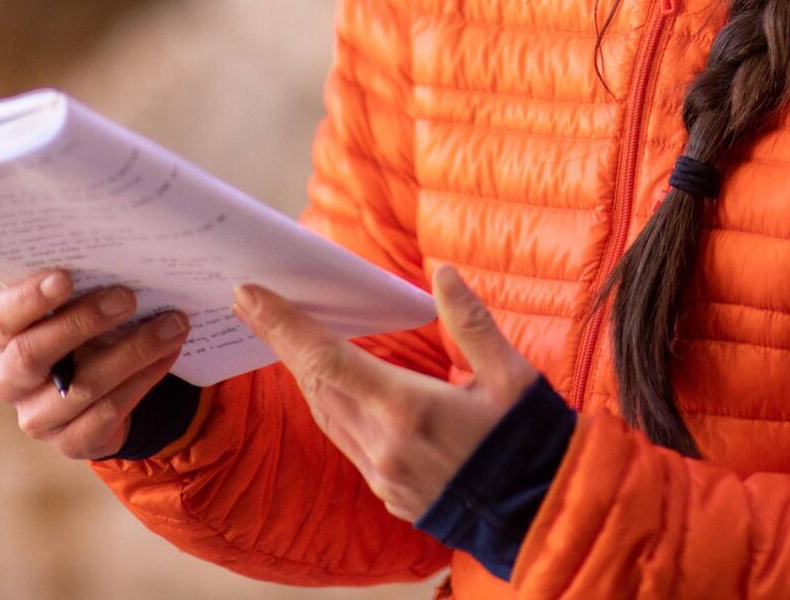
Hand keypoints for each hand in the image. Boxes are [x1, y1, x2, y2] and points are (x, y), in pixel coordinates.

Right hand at [0, 268, 190, 459]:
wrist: (103, 394)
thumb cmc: (87, 335)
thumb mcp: (80, 311)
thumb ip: (88, 291)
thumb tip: (129, 262)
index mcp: (4, 338)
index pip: (3, 317)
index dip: (29, 298)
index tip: (66, 276)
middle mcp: (11, 381)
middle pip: (32, 354)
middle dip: (83, 322)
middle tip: (127, 297)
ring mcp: (38, 417)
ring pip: (81, 386)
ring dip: (133, 352)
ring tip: (172, 325)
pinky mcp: (71, 442)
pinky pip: (108, 412)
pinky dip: (143, 380)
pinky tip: (168, 354)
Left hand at [233, 261, 540, 522]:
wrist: (539, 514)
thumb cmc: (529, 441)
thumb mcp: (511, 375)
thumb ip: (471, 323)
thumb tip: (443, 275)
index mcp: (408, 409)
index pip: (327, 359)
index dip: (285, 325)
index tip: (251, 296)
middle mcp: (382, 445)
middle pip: (316, 386)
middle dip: (281, 341)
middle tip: (252, 304)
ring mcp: (382, 475)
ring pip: (326, 416)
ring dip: (305, 374)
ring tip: (287, 338)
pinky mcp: (389, 492)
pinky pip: (345, 441)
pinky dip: (331, 405)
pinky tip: (333, 387)